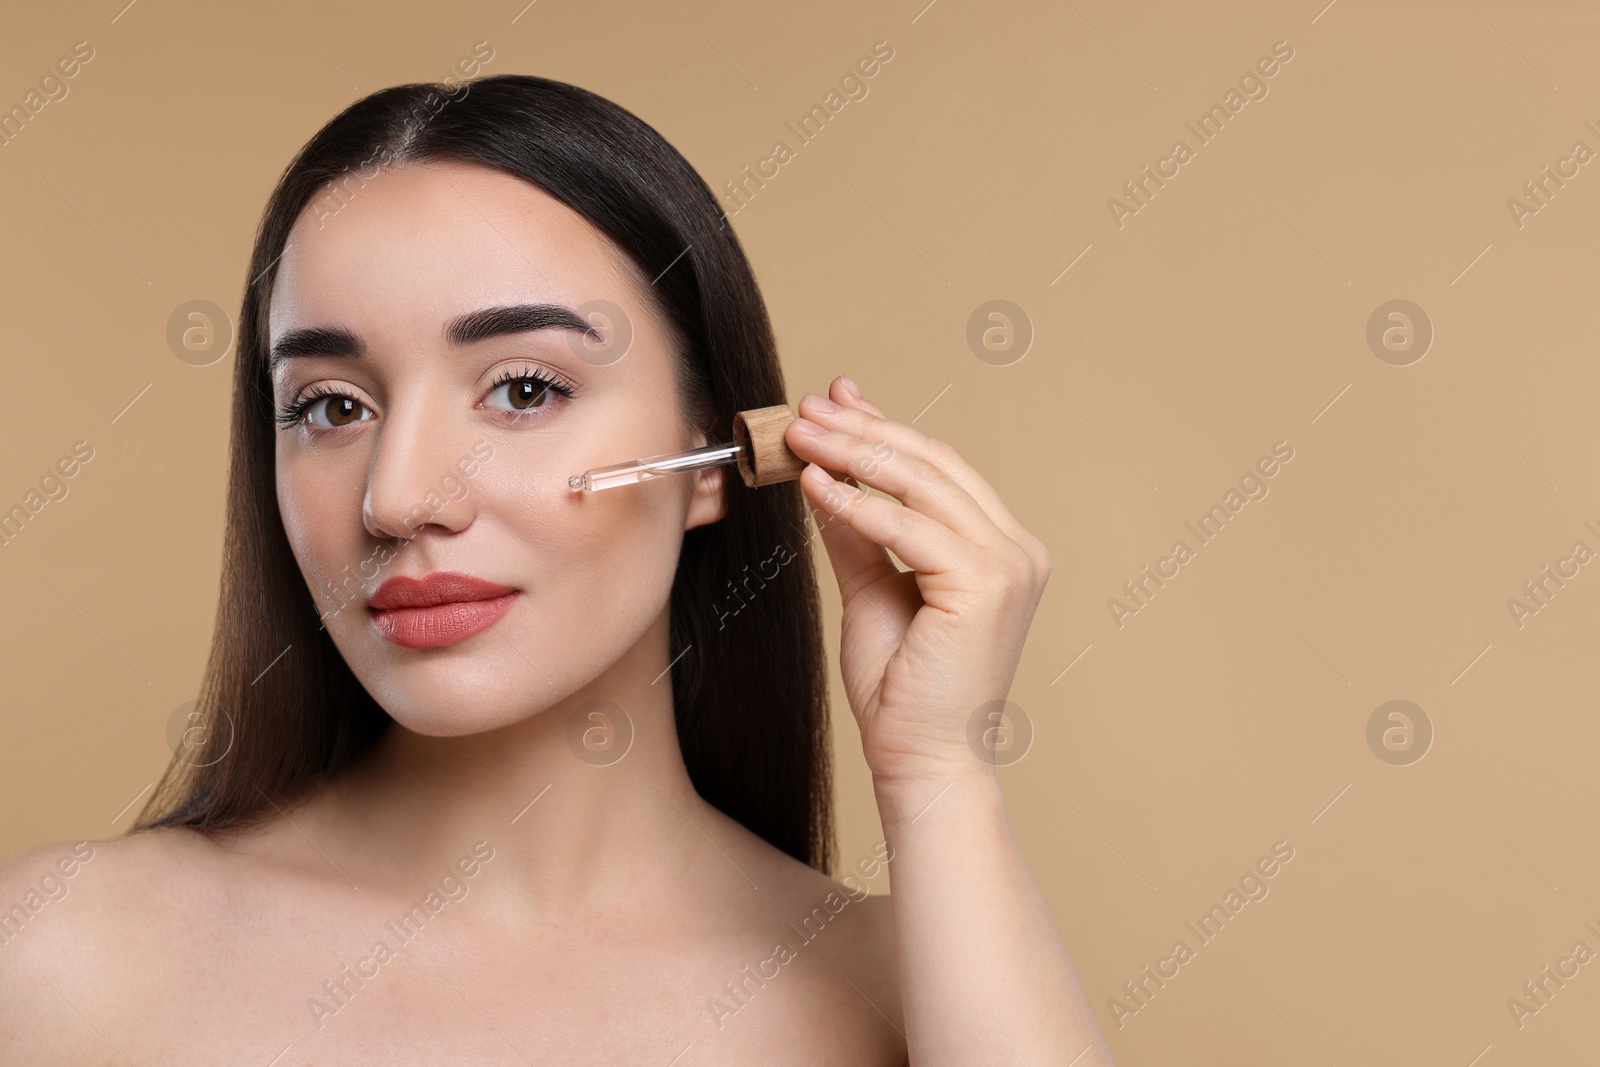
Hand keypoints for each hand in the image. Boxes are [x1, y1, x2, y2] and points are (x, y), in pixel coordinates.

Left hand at [782, 375, 1052, 789]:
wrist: (921, 760)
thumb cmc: (901, 691)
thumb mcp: (871, 590)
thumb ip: (857, 531)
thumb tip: (825, 473)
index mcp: (1001, 549)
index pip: (939, 469)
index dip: (884, 428)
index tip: (836, 399)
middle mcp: (1017, 549)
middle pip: (933, 464)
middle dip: (864, 429)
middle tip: (808, 407)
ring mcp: (1010, 565)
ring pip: (922, 483)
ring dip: (854, 451)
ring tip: (801, 433)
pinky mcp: (987, 584)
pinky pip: (907, 526)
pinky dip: (855, 501)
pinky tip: (813, 483)